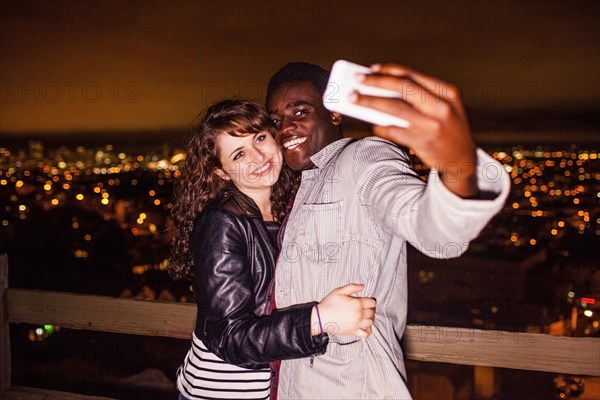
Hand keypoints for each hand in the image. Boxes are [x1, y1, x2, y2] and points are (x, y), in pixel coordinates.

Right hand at [313, 284, 375, 337]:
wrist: (320, 317)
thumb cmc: (328, 305)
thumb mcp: (339, 291)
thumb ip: (352, 287)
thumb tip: (362, 286)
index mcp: (357, 303)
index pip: (371, 302)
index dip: (370, 300)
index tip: (367, 300)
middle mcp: (359, 314)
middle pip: (372, 312)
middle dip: (370, 308)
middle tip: (365, 307)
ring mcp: (357, 324)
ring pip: (371, 321)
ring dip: (370, 318)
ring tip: (365, 315)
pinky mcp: (353, 332)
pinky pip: (366, 333)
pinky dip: (368, 330)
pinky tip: (366, 326)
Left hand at [352, 63, 478, 197]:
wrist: (463, 159)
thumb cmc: (448, 128)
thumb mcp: (445, 106)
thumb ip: (422, 95)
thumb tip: (384, 87)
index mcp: (447, 93)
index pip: (414, 76)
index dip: (390, 70)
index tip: (372, 68)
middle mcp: (441, 107)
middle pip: (403, 88)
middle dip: (377, 82)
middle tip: (357, 80)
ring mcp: (431, 125)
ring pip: (394, 108)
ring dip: (370, 102)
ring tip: (354, 99)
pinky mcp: (422, 141)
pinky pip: (394, 130)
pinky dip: (381, 126)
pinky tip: (374, 124)